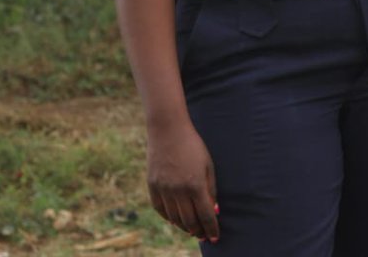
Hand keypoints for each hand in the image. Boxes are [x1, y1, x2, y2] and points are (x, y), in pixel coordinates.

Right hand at [146, 120, 219, 242]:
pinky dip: (169, 217)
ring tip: (193, 230)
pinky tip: (176, 220)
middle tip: (204, 236)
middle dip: (199, 231)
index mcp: (195, 184)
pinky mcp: (152, 186)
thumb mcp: (208, 165)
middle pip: (189, 220)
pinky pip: (160, 209)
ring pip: (174, 218)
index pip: (205, 215)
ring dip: (184, 227)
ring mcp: (163, 189)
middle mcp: (178, 190)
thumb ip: (211, 189)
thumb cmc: (193, 146)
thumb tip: (214, 211)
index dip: (211, 228)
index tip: (215, 237)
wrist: (168, 131)